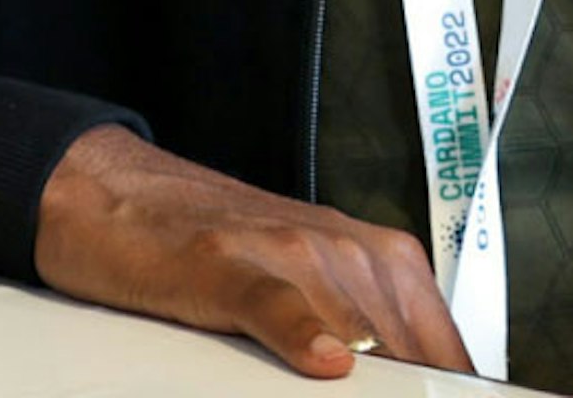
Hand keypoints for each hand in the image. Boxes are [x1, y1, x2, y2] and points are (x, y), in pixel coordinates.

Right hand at [33, 125, 472, 378]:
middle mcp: (348, 250)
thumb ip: (372, 334)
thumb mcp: (312, 289)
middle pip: (408, 353)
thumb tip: (425, 388)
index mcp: (382, 260)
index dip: (452, 391)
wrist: (120, 194)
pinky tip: (326, 363)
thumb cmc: (222, 249)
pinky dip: (301, 332)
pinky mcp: (225, 264)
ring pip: (358, 333)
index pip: (445, 349)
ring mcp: (289, 253)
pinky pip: (276, 302)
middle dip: (414, 394)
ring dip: (377, 384)